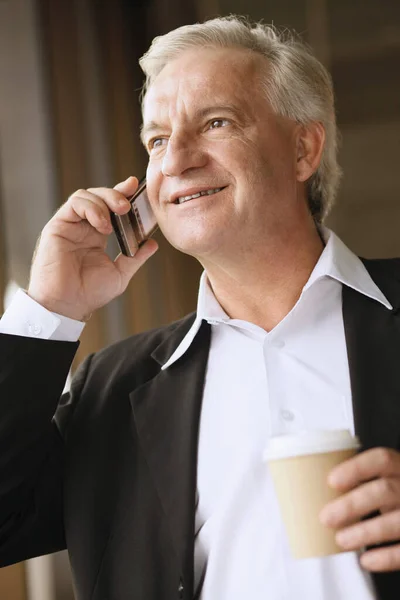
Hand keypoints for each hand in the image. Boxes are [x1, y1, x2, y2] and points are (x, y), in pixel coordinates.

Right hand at [27, 176, 157, 320]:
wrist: (67, 305)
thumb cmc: (89, 294)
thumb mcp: (120, 274)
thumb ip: (135, 257)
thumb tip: (152, 243)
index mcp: (97, 236)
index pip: (110, 208)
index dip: (123, 194)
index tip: (136, 187)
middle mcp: (83, 228)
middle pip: (99, 197)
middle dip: (116, 194)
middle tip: (129, 205)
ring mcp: (71, 225)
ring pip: (87, 196)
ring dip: (105, 200)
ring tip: (118, 214)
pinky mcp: (58, 226)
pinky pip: (75, 204)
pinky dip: (91, 208)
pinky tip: (102, 224)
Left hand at [319, 447, 399, 570]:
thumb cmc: (391, 493)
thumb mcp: (382, 478)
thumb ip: (360, 479)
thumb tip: (312, 487)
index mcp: (399, 467)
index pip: (382, 459)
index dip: (356, 469)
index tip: (331, 480)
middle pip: (383, 491)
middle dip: (351, 505)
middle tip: (326, 517)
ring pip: (394, 522)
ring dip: (363, 533)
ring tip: (340, 540)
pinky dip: (385, 558)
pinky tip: (366, 560)